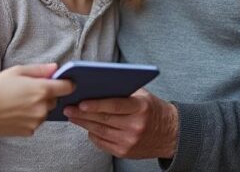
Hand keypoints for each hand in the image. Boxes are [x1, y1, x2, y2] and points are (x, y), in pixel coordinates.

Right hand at [0, 63, 73, 136]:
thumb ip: (39, 70)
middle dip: (46, 95)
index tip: (61, 82)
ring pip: (45, 111)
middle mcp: (43, 107)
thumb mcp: (16, 71)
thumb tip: (56, 68)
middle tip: (28, 91)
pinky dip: (30, 117)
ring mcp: (37, 121)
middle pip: (55, 100)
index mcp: (42, 90)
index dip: (66, 83)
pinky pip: (36, 122)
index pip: (67, 87)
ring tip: (19, 102)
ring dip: (38, 107)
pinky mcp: (30, 131)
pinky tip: (16, 112)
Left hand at [64, 89, 178, 159]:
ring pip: (100, 131)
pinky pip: (102, 143)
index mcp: (140, 108)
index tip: (81, 102)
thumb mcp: (143, 95)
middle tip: (68, 107)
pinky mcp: (125, 152)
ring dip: (83, 123)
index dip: (96, 104)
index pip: (114, 106)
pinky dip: (92, 134)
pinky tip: (86, 126)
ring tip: (72, 115)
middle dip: (83, 114)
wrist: (171, 134)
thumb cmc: (153, 110)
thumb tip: (96, 87)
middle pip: (103, 119)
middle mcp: (135, 126)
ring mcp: (130, 141)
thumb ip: (123, 91)